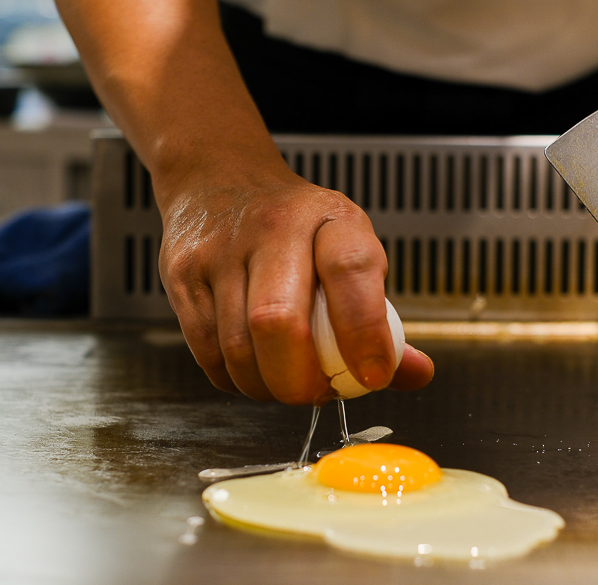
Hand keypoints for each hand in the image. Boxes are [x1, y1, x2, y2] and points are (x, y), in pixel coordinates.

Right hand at [159, 170, 433, 403]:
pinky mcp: (183, 275)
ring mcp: (220, 250)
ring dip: (266, 387)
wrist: (218, 178)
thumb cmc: (297, 227)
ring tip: (286, 383)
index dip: (364, 332)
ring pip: (237, 348)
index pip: (350, 271)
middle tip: (316, 393)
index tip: (373, 375)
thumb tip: (414, 373)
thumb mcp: (349, 249)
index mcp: (330, 219)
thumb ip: (382, 317)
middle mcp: (274, 228)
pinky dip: (235, 379)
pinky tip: (254, 371)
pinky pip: (207, 353)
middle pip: (278, 322)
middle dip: (300, 380)